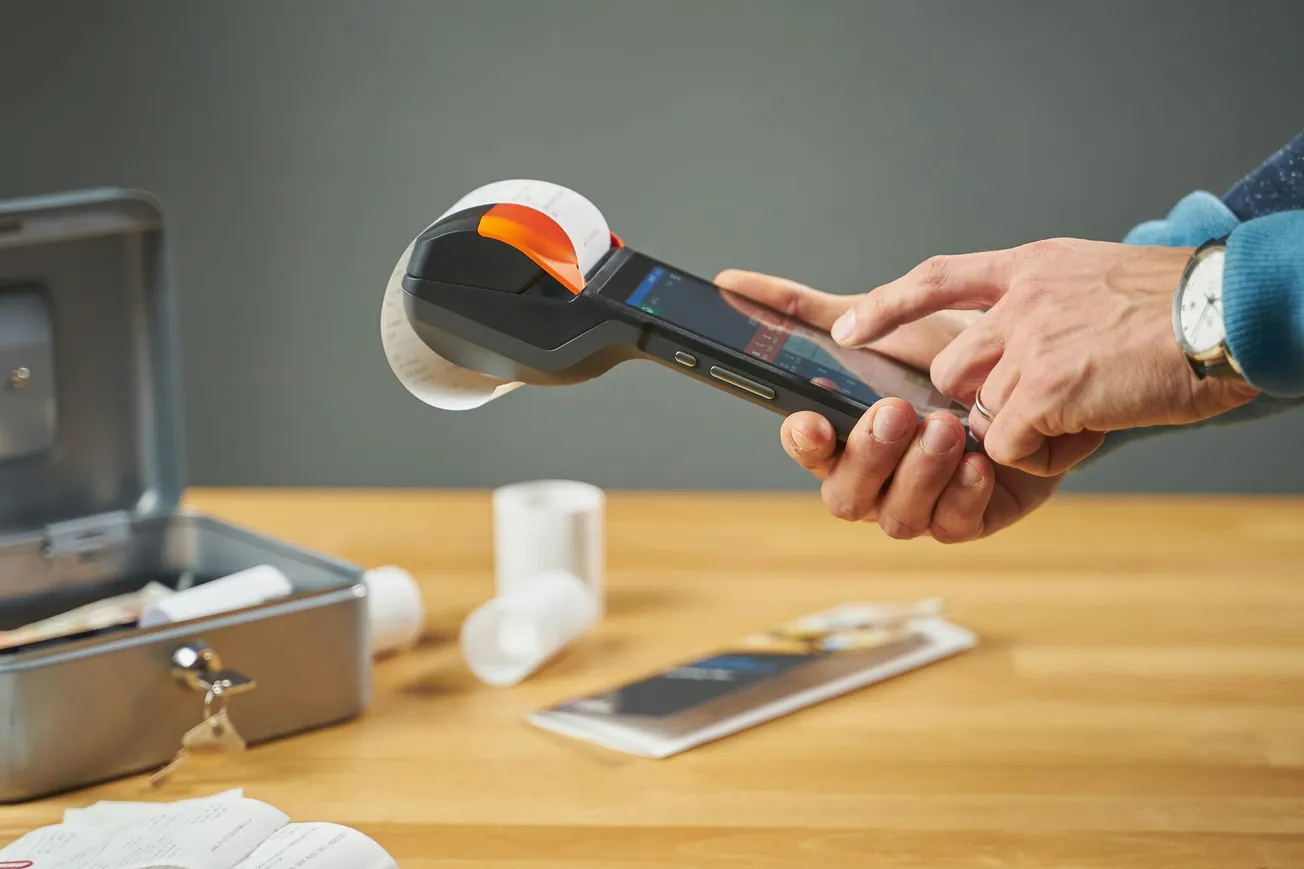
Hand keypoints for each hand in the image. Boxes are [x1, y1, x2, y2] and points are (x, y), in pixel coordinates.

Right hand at [715, 269, 1058, 541]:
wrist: (1032, 370)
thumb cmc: (946, 353)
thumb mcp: (879, 320)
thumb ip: (805, 310)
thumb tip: (728, 283)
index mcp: (840, 435)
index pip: (805, 449)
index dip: (803, 441)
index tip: (811, 420)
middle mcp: (873, 477)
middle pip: (845, 492)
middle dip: (869, 454)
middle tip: (897, 411)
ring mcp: (916, 504)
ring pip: (898, 516)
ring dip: (919, 473)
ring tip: (946, 427)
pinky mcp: (966, 519)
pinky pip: (953, 526)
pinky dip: (963, 494)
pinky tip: (978, 461)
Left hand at [826, 239, 1260, 475]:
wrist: (1230, 314)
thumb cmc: (1178, 306)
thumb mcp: (1095, 277)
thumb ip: (1044, 301)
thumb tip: (1013, 341)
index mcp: (1030, 266)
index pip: (936, 277)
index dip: (887, 306)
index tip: (848, 329)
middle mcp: (1019, 300)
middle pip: (952, 368)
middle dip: (986, 398)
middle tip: (1053, 398)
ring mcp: (1029, 343)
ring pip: (981, 411)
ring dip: (1024, 427)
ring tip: (1085, 409)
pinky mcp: (1045, 389)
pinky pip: (1010, 443)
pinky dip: (1046, 451)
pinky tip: (1091, 427)